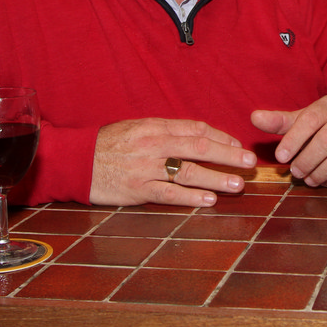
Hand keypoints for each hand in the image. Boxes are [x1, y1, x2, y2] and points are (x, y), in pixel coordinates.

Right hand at [90, 118, 255, 207]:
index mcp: (155, 126)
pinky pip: (169, 194)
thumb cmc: (108, 144)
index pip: (196, 129)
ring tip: (238, 184)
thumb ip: (165, 131)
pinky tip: (209, 199)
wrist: (76, 160)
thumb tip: (197, 136)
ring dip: (217, 178)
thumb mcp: (136, 128)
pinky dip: (191, 197)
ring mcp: (146, 168)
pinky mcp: (138, 190)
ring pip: (189, 172)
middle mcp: (154, 145)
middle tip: (250, 162)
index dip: (220, 136)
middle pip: (199, 147)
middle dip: (228, 155)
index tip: (238, 144)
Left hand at [251, 95, 326, 186]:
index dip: (294, 138)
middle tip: (294, 171)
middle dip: (307, 159)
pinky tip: (323, 180)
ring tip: (307, 178)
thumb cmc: (325, 125)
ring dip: (320, 172)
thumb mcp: (303, 119)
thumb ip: (280, 121)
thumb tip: (254, 118)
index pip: (311, 119)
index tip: (280, 156)